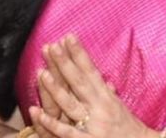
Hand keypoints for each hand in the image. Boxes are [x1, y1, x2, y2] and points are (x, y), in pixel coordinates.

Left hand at [32, 35, 154, 137]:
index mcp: (107, 97)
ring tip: (41, 73)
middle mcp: (100, 108)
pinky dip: (51, 123)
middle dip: (65, 64)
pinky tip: (37, 112)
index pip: (91, 71)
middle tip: (52, 46)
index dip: (79, 54)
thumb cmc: (129, 129)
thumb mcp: (119, 107)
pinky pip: (67, 132)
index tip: (68, 36)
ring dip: (56, 89)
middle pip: (80, 82)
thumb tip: (105, 79)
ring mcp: (94, 125)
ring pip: (71, 105)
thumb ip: (108, 93)